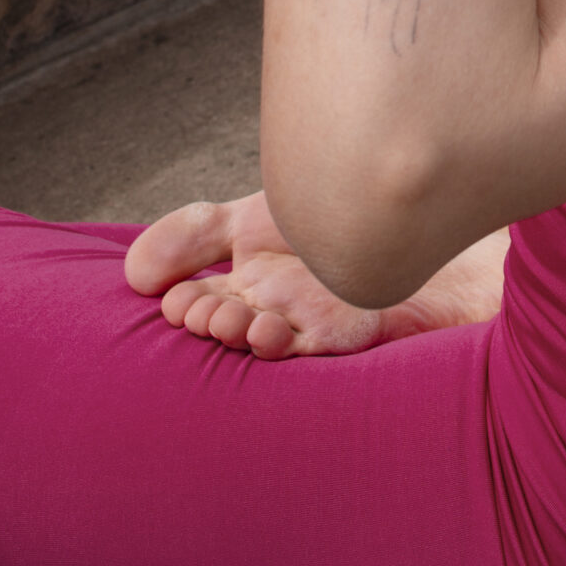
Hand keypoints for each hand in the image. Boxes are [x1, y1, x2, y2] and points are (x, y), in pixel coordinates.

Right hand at [123, 191, 508, 359]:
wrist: (435, 218)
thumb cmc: (349, 214)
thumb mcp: (260, 214)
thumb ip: (194, 233)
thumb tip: (130, 277)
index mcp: (245, 276)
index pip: (193, 293)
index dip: (180, 298)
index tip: (175, 293)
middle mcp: (272, 306)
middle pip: (224, 321)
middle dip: (208, 320)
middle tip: (204, 309)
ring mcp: (311, 323)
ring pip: (266, 345)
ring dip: (246, 339)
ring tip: (240, 323)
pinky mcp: (354, 336)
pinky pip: (318, 352)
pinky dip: (293, 347)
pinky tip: (280, 334)